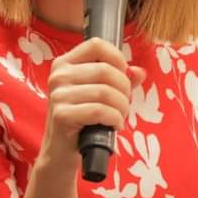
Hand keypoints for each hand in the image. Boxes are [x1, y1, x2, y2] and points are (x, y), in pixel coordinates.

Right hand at [39, 37, 146, 168]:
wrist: (61, 152)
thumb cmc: (82, 120)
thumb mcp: (100, 95)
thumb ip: (120, 80)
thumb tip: (139, 72)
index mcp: (65, 64)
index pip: (96, 45)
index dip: (117, 58)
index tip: (123, 76)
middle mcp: (59, 75)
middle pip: (105, 70)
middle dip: (124, 89)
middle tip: (124, 104)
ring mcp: (58, 95)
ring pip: (105, 92)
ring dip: (122, 107)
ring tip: (119, 117)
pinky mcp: (61, 115)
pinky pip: (99, 111)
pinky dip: (115, 119)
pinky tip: (114, 125)